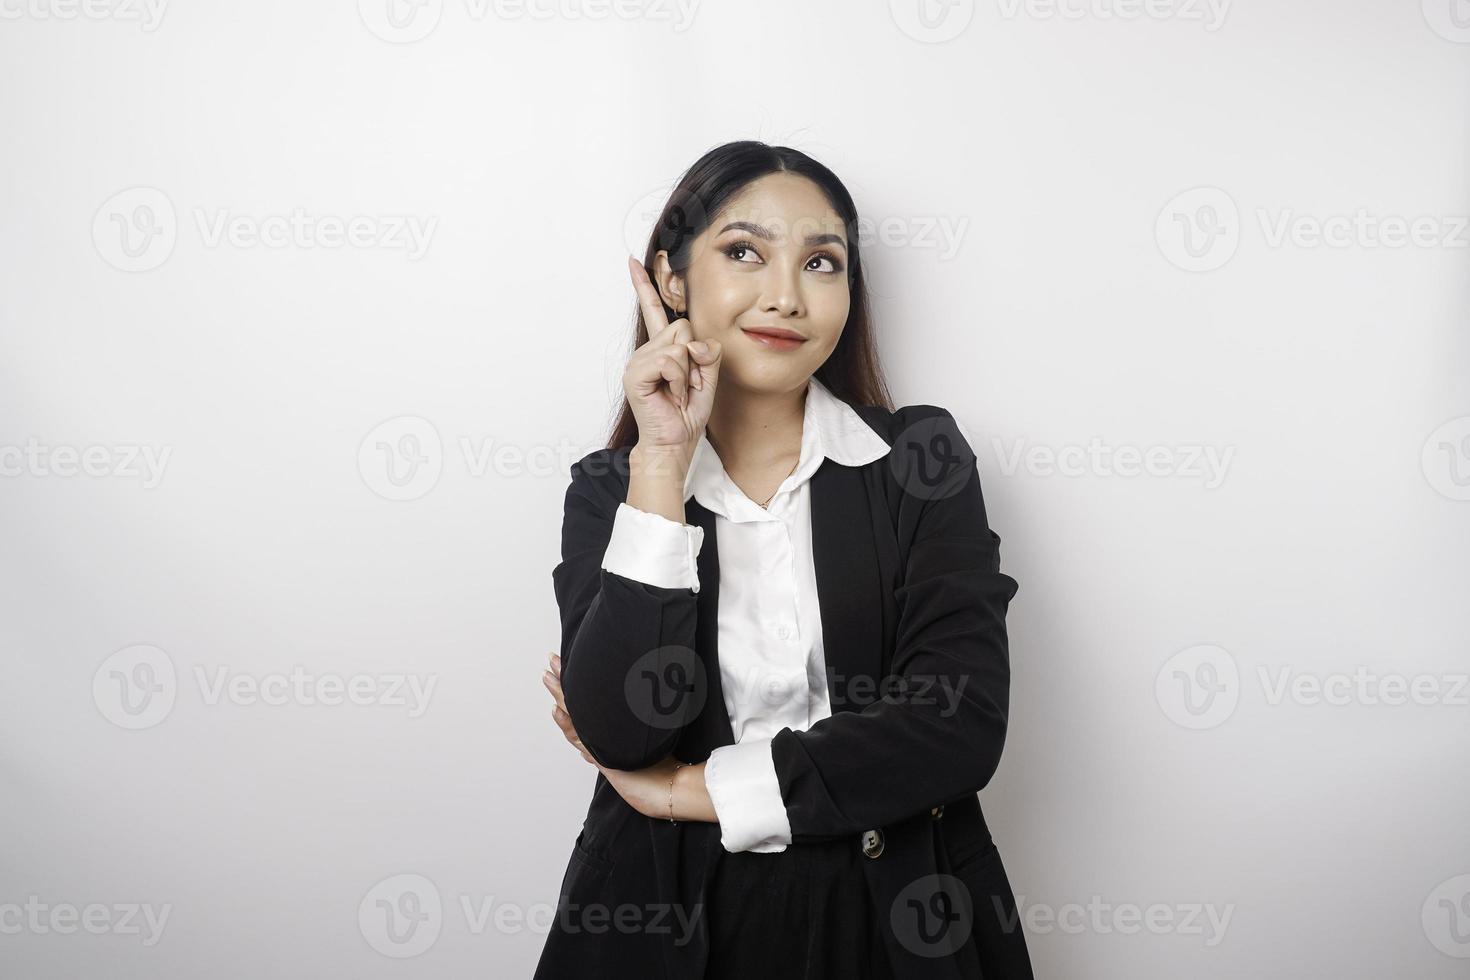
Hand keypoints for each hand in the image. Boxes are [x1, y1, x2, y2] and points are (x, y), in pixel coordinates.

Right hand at [542, 650, 688, 818]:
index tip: (568, 665)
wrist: (668, 791)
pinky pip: (581, 738)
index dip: (576, 688)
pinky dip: (567, 724)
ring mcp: (599, 749)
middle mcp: (601, 740)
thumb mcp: (654, 731)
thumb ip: (647, 714)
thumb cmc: (666, 765)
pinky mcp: (601, 759)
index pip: (589, 707)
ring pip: (573, 719)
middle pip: (576, 708)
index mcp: (611, 734)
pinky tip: (557, 710)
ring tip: (548, 677)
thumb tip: (657, 686)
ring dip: (560, 697)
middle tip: (551, 663)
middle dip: (563, 686)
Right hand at [623, 255, 721, 453]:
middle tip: (688, 385)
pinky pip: (670, 361)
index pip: (655, 311)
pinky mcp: (636, 374)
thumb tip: (694, 341)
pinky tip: (672, 396)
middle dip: (695, 358)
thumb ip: (707, 353)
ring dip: (688, 374)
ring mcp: (639, 361)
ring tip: (679, 393)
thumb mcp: (707, 377)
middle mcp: (647, 351)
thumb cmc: (687, 414)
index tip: (634, 262)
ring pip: (679, 346)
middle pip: (682, 327)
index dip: (644, 286)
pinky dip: (679, 380)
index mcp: (662, 349)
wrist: (674, 443)